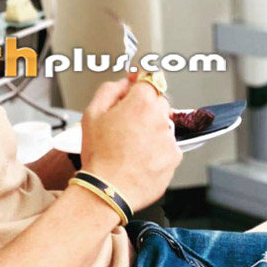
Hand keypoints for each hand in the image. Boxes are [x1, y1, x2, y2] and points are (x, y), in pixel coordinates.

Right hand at [80, 80, 181, 211]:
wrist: (108, 189)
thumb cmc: (99, 155)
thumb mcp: (91, 114)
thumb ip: (109, 90)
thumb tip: (123, 83)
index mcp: (140, 102)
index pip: (150, 77)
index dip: (141, 78)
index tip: (136, 81)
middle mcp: (159, 117)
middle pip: (158, 100)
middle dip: (144, 105)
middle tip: (126, 120)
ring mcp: (169, 138)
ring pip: (162, 123)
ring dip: (150, 127)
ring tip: (130, 143)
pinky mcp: (174, 157)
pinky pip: (167, 144)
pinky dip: (156, 147)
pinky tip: (139, 155)